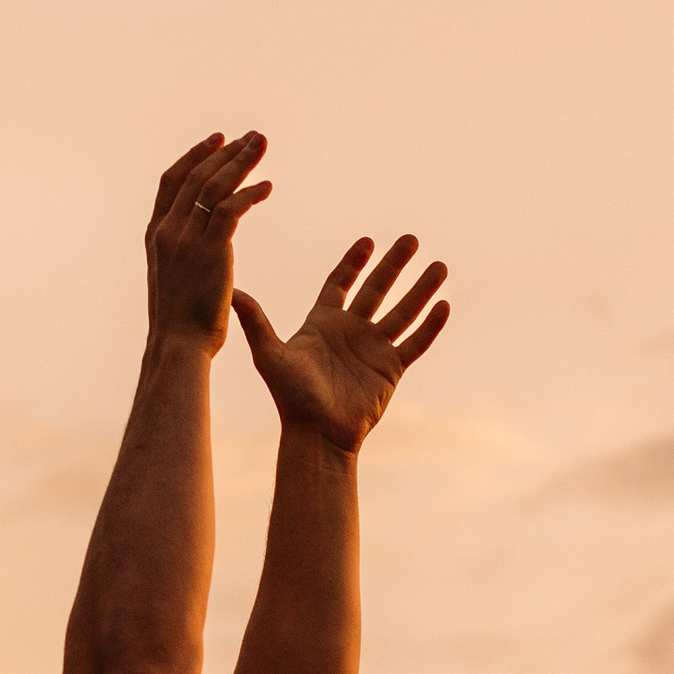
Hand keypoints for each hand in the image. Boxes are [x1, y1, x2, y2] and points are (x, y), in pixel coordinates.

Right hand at [145, 131, 271, 355]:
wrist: (178, 345)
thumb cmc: (181, 324)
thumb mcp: (174, 279)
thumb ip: (183, 255)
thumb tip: (200, 250)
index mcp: (156, 234)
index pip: (171, 182)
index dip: (193, 157)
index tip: (216, 141)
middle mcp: (167, 230)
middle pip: (195, 176)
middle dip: (224, 151)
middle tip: (250, 136)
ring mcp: (186, 239)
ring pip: (214, 187)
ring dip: (239, 162)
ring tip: (261, 145)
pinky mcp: (211, 251)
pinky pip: (231, 209)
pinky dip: (250, 194)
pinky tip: (268, 187)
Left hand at [238, 237, 450, 452]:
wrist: (318, 434)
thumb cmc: (291, 397)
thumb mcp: (269, 354)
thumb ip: (254, 320)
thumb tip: (229, 290)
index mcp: (323, 322)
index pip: (341, 283)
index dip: (354, 262)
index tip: (368, 241)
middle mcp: (351, 331)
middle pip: (377, 289)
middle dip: (394, 264)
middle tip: (410, 239)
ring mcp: (374, 349)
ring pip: (403, 311)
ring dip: (421, 289)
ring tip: (439, 266)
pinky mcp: (391, 369)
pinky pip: (415, 342)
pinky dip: (430, 325)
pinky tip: (444, 304)